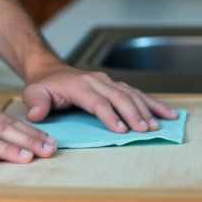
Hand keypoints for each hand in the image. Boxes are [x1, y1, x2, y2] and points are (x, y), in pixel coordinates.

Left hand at [21, 62, 177, 132]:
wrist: (50, 70)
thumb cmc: (44, 85)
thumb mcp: (33, 92)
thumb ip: (36, 103)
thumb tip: (36, 114)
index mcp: (79, 85)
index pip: (97, 101)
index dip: (109, 115)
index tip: (120, 130)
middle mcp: (97, 81)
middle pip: (119, 96)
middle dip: (134, 114)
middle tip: (146, 130)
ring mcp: (109, 82)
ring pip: (131, 93)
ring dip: (146, 109)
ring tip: (159, 125)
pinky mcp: (116, 85)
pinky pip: (136, 93)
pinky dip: (153, 103)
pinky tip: (167, 113)